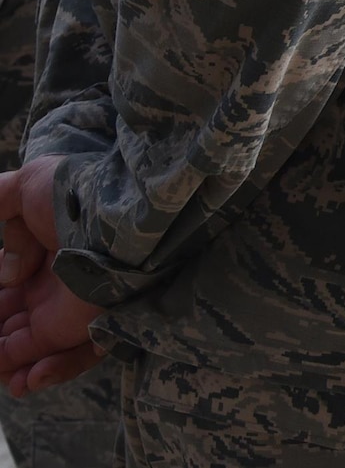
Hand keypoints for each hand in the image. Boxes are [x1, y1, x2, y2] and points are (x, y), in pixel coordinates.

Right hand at [0, 160, 103, 395]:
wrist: (113, 215)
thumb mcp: (27, 186)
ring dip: (7, 361)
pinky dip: (46, 373)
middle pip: (9, 323)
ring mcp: (67, 310)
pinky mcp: (84, 329)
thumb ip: (0, 198)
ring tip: (0, 365)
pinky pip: (70, 361)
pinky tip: (25, 379)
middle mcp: (51, 287)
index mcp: (38, 257)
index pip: (4, 286)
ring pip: (28, 350)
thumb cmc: (69, 197)